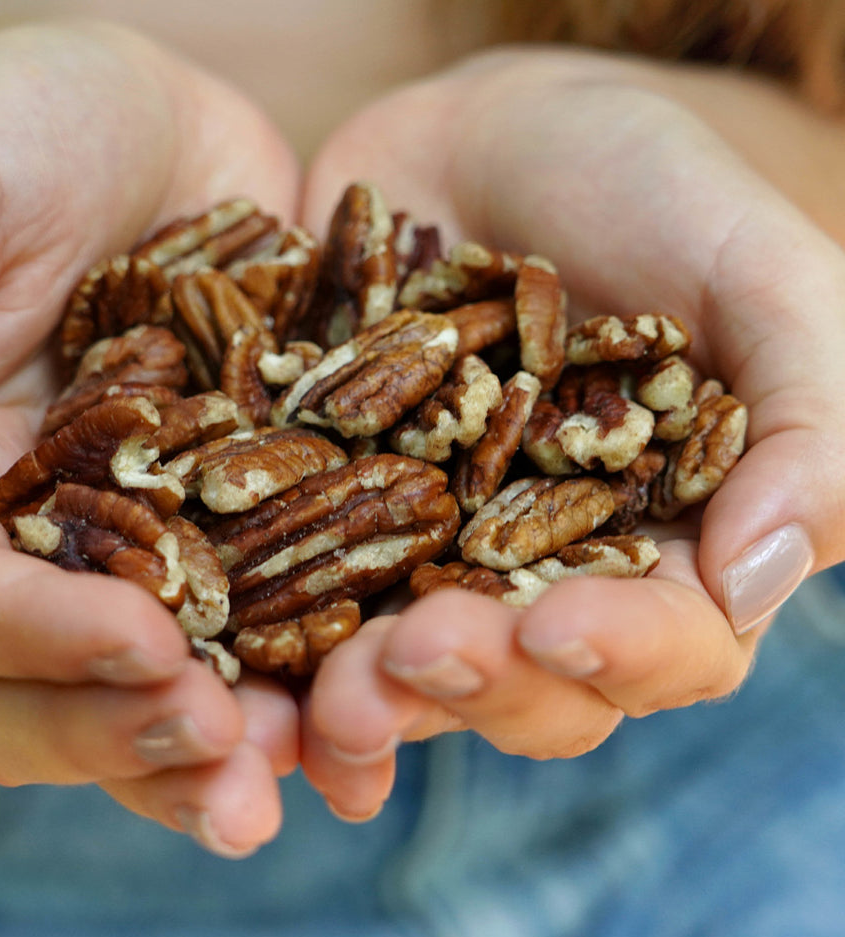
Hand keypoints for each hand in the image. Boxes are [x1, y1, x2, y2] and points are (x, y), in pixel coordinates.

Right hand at [0, 20, 300, 856]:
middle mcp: (48, 547)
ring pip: (165, 695)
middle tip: (226, 760)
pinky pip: (278, 634)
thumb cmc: (37, 126)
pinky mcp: (258, 531)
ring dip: (225, 754)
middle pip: (53, 696)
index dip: (38, 645)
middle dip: (131, 738)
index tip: (140, 646)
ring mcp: (158, 550)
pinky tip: (371, 709)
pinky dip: (316, 684)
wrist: (177, 118)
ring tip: (303, 773)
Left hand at [298, 47, 844, 819]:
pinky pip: (309, 606)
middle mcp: (554, 574)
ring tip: (327, 694)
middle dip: (478, 687)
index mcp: (672, 540)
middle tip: (413, 655)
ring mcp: (437, 560)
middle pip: (533, 688)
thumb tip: (761, 576)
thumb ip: (804, 419)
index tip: (556, 627)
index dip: (620, 655)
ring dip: (371, 700)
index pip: (672, 643)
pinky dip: (282, 657)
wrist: (481, 136)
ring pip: (414, 674)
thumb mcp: (751, 270)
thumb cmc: (639, 184)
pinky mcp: (340, 524)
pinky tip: (247, 681)